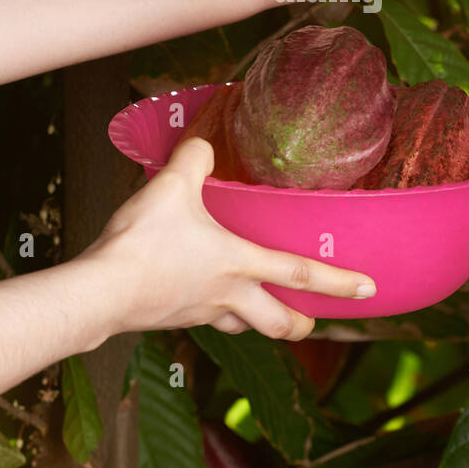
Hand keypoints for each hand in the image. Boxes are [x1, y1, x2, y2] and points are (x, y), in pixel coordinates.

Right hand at [83, 136, 376, 340]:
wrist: (100, 292)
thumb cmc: (141, 243)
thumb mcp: (170, 186)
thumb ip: (194, 159)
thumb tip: (202, 141)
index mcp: (238, 263)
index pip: (300, 273)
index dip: (339, 281)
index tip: (369, 290)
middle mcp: (227, 294)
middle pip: (279, 321)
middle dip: (302, 324)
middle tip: (314, 322)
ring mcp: (199, 311)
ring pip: (243, 326)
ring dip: (259, 322)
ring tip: (262, 311)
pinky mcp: (172, 318)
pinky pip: (206, 319)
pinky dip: (216, 312)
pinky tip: (203, 298)